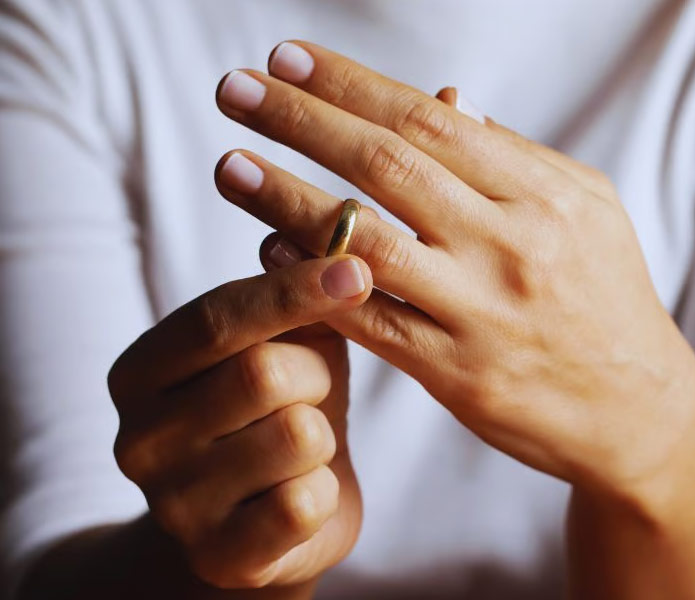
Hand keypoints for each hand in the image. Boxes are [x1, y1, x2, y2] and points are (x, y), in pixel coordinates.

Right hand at [108, 254, 371, 588]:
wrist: (268, 519)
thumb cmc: (279, 411)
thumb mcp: (285, 345)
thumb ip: (296, 294)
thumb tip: (333, 226)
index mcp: (141, 371)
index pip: (219, 317)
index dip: (294, 290)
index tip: (357, 268)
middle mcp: (138, 438)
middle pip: (263, 373)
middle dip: (315, 375)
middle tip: (313, 389)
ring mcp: (173, 505)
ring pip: (296, 435)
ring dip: (324, 435)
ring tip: (305, 446)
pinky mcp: (219, 557)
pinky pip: (306, 502)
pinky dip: (327, 489)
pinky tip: (306, 493)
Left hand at [213, 42, 694, 514]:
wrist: (636, 409)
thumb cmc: (607, 296)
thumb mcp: (586, 210)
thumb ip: (513, 157)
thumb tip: (443, 101)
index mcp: (544, 196)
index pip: (431, 123)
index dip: (352, 86)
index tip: (287, 59)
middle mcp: (511, 248)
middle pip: (389, 169)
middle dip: (303, 122)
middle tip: (235, 90)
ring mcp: (481, 314)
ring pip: (365, 246)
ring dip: (286, 200)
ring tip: (229, 165)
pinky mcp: (456, 375)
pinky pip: (369, 322)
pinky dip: (313, 284)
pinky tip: (267, 251)